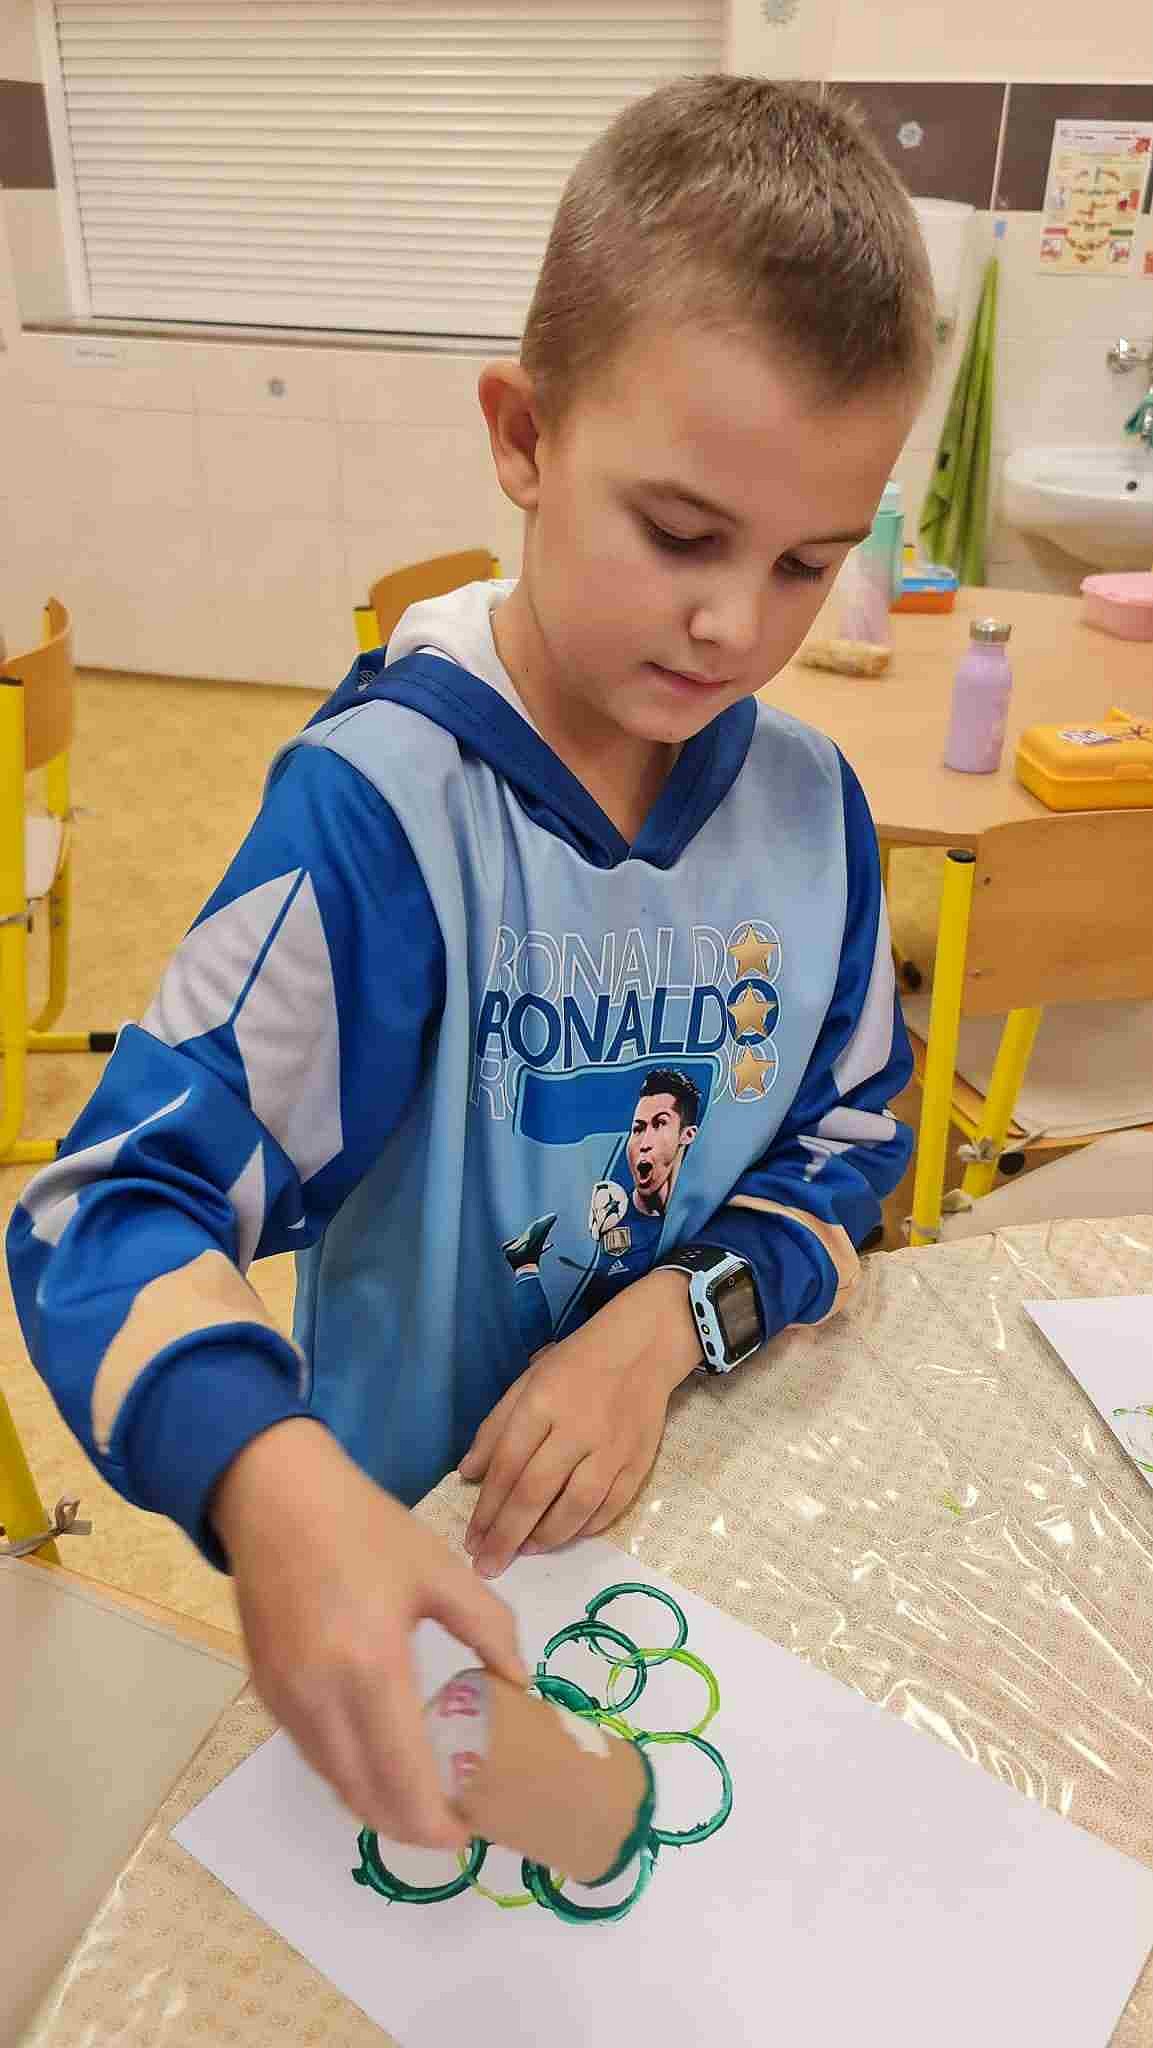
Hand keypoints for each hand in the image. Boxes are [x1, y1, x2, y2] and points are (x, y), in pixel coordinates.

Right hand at [212, 1418, 527, 1847]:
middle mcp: (321, 1699)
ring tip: (423, 1791)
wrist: (275, 1495)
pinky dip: (348, 1773)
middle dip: (410, 1825)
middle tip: (451, 1816)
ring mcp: (286, 1700)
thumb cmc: (363, 1527)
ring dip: (378, 1804)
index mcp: (371, 1669)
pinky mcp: (267, 1691)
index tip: (468, 1831)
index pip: (404, 1781)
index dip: (436, 1823)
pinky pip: (313, 1754)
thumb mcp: (439, 1569)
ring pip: (335, 1783)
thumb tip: (520, 1681)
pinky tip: (380, 1755)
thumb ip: (489, 1628)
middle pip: (366, 1799)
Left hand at [459, 1268, 699, 1578]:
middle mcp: (576, 1428)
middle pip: (536, 1492)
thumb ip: (495, 1428)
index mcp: (542, 1403)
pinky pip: (611, 1507)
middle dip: (507, 1535)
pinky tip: (565, 1536)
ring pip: (575, 1506)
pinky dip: (586, 1528)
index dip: (486, 1509)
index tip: (471, 1540)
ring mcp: (611, 1448)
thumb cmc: (575, 1364)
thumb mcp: (527, 1382)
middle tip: (487, 1565)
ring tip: (525, 1551)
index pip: (507, 1466)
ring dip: (546, 1537)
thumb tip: (468, 1475)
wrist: (641, 1348)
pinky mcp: (639, 1461)